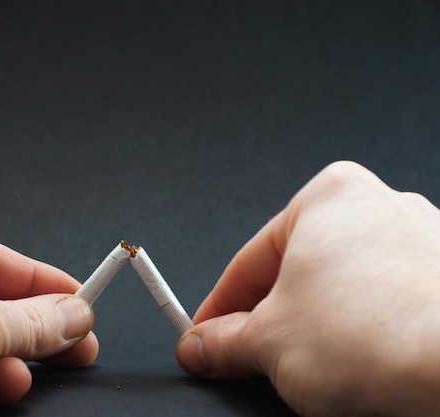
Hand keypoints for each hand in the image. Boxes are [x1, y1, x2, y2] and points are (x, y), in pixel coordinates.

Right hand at [176, 161, 439, 415]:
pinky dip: (356, 331)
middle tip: (241, 358)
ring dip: (310, 327)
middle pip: (294, 273)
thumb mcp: (270, 342)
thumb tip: (202, 346)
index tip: (204, 340)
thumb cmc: (379, 338)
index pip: (249, 262)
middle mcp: (377, 208)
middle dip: (264, 319)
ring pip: (338, 289)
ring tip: (298, 367)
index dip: (217, 309)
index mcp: (328, 198)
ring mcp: (419, 242)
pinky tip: (349, 364)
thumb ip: (224, 341)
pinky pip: (379, 304)